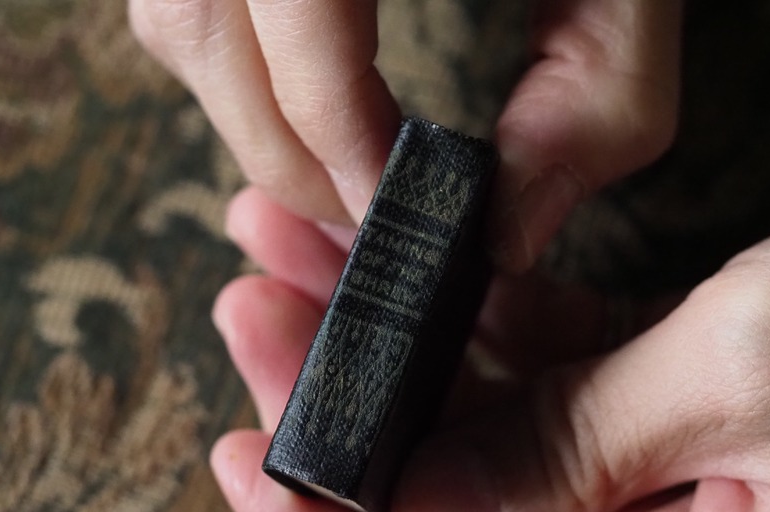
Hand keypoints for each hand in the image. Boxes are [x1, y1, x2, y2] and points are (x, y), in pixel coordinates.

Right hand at [130, 0, 680, 266]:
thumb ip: (596, 99)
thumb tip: (507, 233)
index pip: (299, 17)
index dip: (336, 137)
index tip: (389, 212)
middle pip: (196, 24)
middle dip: (279, 149)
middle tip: (356, 209)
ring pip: (173, 12)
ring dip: (249, 111)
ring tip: (336, 160)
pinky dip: (240, 61)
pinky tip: (311, 88)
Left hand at [211, 190, 769, 511]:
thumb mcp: (743, 382)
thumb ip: (573, 451)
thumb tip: (419, 508)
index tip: (252, 457)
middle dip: (340, 404)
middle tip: (260, 312)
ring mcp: (646, 484)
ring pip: (474, 425)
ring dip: (388, 336)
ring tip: (302, 252)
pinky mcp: (654, 407)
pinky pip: (537, 371)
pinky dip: (472, 313)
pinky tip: (411, 256)